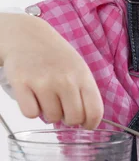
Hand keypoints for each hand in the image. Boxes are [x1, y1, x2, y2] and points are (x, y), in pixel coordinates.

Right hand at [1, 14, 103, 128]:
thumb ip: (85, 92)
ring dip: (49, 112)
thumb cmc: (56, 56)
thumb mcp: (79, 68)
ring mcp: (43, 82)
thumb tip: (88, 121)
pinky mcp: (22, 84)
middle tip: (63, 107)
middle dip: (68, 119)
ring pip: (51, 118)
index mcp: (83, 76)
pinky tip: (32, 96)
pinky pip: (31, 114)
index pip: (94, 111)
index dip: (91, 123)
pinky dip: (31, 110)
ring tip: (46, 96)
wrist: (27, 36)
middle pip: (73, 119)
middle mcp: (65, 79)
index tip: (86, 124)